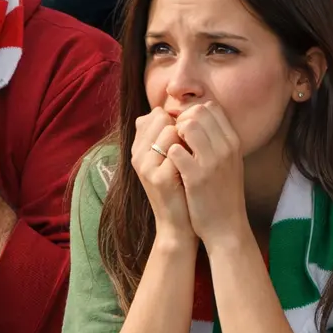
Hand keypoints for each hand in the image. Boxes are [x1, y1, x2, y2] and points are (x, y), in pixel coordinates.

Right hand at [131, 108, 194, 242]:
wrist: (181, 224)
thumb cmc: (180, 187)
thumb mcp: (170, 158)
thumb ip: (165, 134)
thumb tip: (166, 109)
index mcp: (139, 148)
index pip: (156, 114)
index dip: (178, 121)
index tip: (188, 138)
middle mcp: (137, 155)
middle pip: (161, 118)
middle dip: (183, 128)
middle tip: (192, 149)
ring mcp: (146, 166)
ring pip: (170, 130)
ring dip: (188, 140)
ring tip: (193, 159)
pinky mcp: (158, 178)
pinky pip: (178, 150)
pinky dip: (191, 155)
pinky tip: (195, 169)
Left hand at [173, 102, 247, 249]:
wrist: (226, 226)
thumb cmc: (223, 193)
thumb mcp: (229, 162)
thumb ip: (218, 140)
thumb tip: (197, 118)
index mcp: (234, 142)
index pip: (212, 108)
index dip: (193, 113)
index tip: (185, 129)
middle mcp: (226, 147)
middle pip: (199, 112)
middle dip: (181, 120)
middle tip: (176, 139)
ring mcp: (212, 161)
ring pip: (188, 126)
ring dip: (175, 134)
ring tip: (173, 150)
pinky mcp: (197, 177)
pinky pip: (176, 150)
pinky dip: (169, 152)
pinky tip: (171, 164)